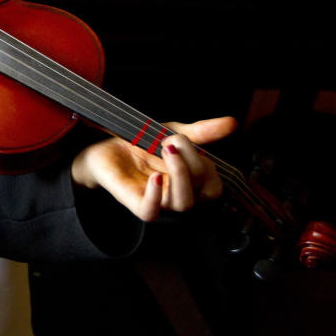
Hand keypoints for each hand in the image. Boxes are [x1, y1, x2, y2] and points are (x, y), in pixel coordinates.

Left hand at [70, 117, 235, 220]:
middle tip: (173, 141)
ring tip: (166, 149)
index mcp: (189, 181)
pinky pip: (150, 212)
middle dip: (194, 164)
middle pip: (202, 194)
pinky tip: (154, 178)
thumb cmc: (140, 144)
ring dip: (180, 174)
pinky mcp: (134, 201)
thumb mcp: (172, 131)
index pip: (213, 187)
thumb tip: (231, 123)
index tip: (191, 143)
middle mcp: (176, 193)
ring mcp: (156, 199)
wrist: (104, 146)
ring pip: (182, 203)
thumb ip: (201, 131)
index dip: (209, 168)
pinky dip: (155, 196)